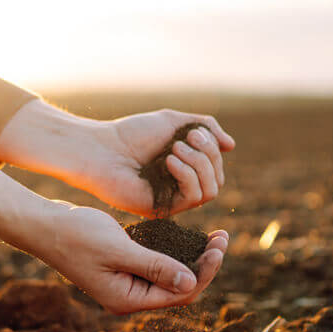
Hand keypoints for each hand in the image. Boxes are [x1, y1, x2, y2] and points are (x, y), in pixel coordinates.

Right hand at [35, 203, 228, 313]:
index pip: (180, 293)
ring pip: (170, 275)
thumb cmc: (76, 235)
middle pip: (179, 288)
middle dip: (204, 265)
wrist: (43, 225)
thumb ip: (155, 266)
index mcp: (128, 299)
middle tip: (223, 237)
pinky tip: (188, 236)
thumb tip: (191, 282)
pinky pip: (157, 264)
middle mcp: (129, 296)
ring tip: (215, 236)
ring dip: (193, 257)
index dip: (205, 272)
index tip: (219, 246)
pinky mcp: (123, 267)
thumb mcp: (119, 249)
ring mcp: (126, 282)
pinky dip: (175, 251)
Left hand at [85, 109, 234, 216]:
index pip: (216, 166)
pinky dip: (188, 175)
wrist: (101, 148)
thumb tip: (231, 146)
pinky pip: (194, 198)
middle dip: (208, 155)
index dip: (212, 148)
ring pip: (211, 191)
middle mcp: (180, 187)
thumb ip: (205, 128)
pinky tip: (169, 161)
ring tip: (175, 149)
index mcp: (184, 168)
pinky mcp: (163, 209)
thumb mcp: (174, 122)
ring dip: (199, 164)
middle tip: (186, 139)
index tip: (193, 131)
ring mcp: (172, 200)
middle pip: (217, 179)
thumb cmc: (132, 134)